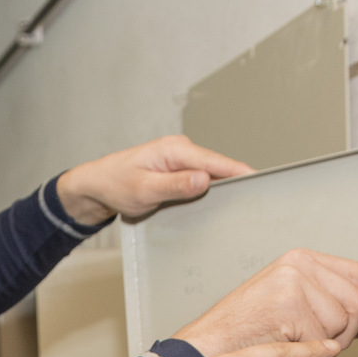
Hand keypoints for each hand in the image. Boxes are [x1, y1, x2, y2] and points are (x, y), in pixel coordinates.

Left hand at [55, 135, 252, 224]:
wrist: (97, 185)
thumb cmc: (116, 185)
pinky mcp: (177, 169)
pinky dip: (209, 189)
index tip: (260, 181)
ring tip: (239, 206)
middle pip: (218, 166)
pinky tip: (216, 203)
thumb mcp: (144, 190)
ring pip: (211, 173)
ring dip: (222, 188)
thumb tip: (205, 179)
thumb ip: (175, 185)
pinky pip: (200, 178)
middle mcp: (181, 150)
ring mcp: (180, 159)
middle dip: (235, 182)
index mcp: (175, 150)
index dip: (240, 172)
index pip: (216, 161)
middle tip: (253, 202)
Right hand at [170, 249, 357, 356]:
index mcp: (302, 259)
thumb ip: (334, 303)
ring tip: (295, 340)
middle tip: (321, 340)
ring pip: (344, 322)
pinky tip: (287, 343)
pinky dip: (310, 350)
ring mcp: (295, 282)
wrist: (211, 344)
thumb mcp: (294, 306)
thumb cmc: (246, 331)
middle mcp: (300, 264)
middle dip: (348, 330)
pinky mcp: (290, 304)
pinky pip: (324, 337)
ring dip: (326, 342)